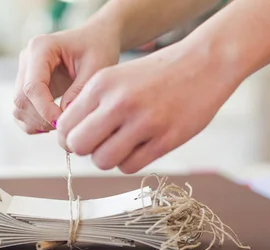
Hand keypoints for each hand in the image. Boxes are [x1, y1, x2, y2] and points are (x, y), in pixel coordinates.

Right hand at [13, 24, 120, 133]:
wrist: (95, 39)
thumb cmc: (97, 48)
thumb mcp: (96, 67)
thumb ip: (79, 91)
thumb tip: (62, 117)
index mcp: (41, 48)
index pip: (32, 86)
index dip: (45, 110)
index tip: (63, 122)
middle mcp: (27, 59)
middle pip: (21, 99)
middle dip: (42, 118)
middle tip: (66, 126)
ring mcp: (24, 73)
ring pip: (18, 107)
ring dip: (37, 123)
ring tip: (62, 124)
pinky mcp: (27, 86)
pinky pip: (21, 111)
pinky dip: (34, 123)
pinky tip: (53, 124)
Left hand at [56, 40, 244, 172]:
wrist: (204, 63)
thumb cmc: (157, 74)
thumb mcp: (117, 77)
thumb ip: (91, 104)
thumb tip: (70, 141)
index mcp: (102, 84)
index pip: (65, 126)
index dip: (70, 138)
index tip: (84, 137)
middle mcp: (119, 102)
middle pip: (79, 146)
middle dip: (86, 150)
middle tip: (101, 144)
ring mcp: (143, 122)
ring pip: (102, 161)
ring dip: (109, 159)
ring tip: (123, 145)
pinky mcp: (165, 140)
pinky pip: (129, 167)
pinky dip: (130, 163)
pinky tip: (141, 146)